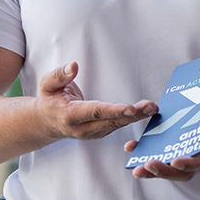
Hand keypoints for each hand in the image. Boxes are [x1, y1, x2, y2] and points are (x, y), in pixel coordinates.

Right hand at [38, 61, 155, 141]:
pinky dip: (132, 119)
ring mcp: (93, 133)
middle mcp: (83, 128)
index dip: (113, 110)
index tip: (130, 108)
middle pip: (111, 121)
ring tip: (152, 108)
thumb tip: (73, 66)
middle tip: (150, 107)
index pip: (95, 112)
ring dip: (136, 117)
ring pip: (117, 125)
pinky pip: (118, 126)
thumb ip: (59, 75)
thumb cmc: (50, 99)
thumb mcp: (47, 84)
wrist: (48, 121)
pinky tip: (146, 111)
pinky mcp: (101, 132)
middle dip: (132, 114)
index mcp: (70, 115)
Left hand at [125, 88, 199, 181]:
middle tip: (148, 165)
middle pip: (183, 171)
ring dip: (153, 170)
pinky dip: (148, 156)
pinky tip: (134, 150)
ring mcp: (191, 153)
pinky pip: (165, 156)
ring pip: (171, 169)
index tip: (176, 161)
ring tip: (135, 167)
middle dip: (165, 171)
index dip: (190, 163)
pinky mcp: (181, 148)